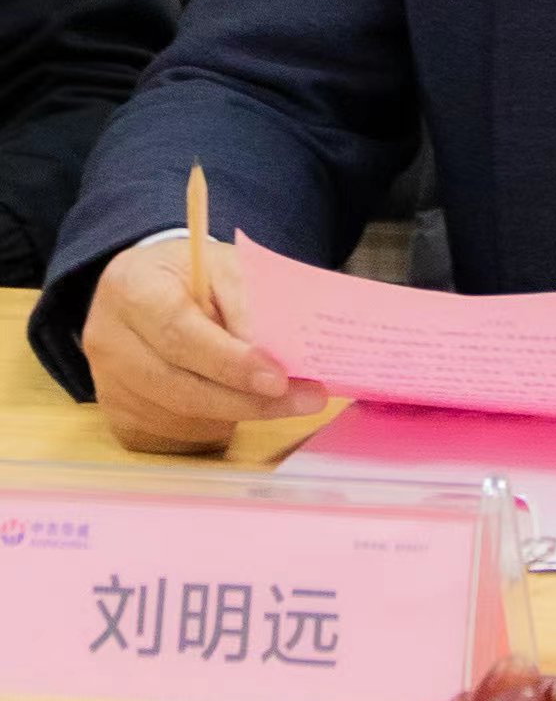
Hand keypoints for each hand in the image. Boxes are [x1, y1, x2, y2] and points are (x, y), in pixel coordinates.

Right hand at [83, 237, 327, 453]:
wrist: (146, 287)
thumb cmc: (193, 274)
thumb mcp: (224, 266)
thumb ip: (248, 304)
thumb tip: (276, 354)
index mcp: (132, 289)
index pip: (181, 334)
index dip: (231, 362)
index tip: (279, 379)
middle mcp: (108, 340)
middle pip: (179, 386)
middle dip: (247, 400)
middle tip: (305, 399)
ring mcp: (107, 383)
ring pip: (176, 417)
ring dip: (235, 416)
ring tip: (284, 402)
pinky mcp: (115, 413)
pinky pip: (168, 434)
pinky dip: (212, 427)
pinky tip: (242, 409)